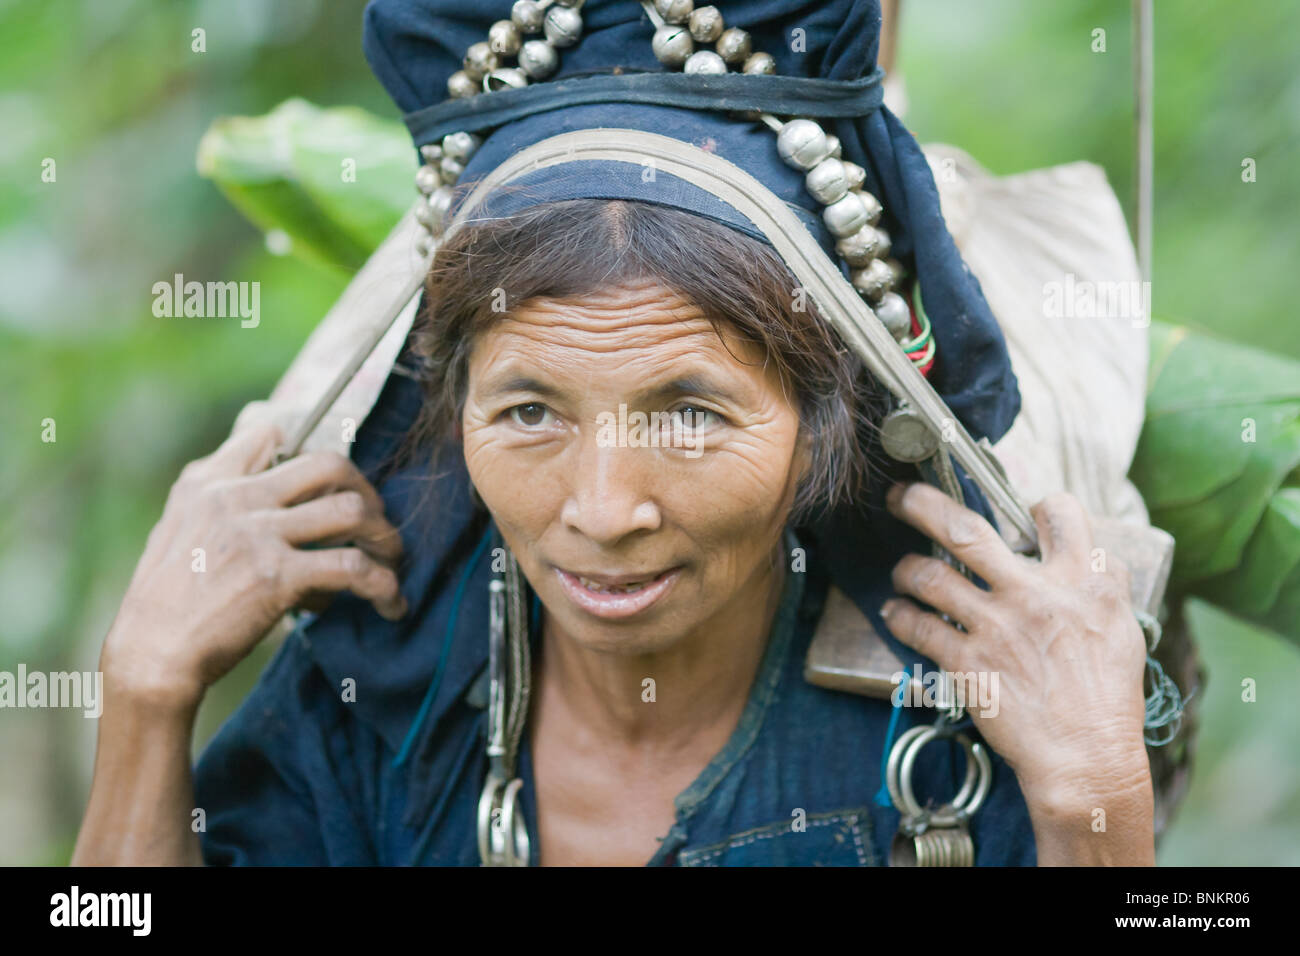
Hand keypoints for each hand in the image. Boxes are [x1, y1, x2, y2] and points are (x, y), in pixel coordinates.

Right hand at [102, 419, 406, 706]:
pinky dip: (383, 585)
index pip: (270, 434)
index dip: (310, 457)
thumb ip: (216, 496)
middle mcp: (234, 499)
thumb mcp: (176, 527)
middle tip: (376, 522)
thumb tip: (270, 473)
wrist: (152, 655)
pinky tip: (391, 604)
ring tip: (391, 562)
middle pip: (329, 465)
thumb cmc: (166, 601)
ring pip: (350, 512)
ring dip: (384, 537)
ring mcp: (257, 535)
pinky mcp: (277, 576)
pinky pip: (353, 568)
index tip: (339, 484)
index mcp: (208, 483)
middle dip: (367, 491)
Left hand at [880, 482, 1150, 809]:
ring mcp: (995, 626)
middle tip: (900, 495)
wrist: (1086, 756)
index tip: (1026, 507)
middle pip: (966, 530)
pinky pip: (918, 627)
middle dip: (923, 504)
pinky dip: (899, 616)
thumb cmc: (1108, 700)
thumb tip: (1092, 558)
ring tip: (902, 570)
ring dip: (906, 569)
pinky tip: (895, 613)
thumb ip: (1102, 587)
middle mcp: (1033, 594)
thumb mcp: (1123, 629)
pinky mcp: (967, 662)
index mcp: (1082, 582)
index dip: (1042, 504)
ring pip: (930, 576)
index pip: (1063, 515)